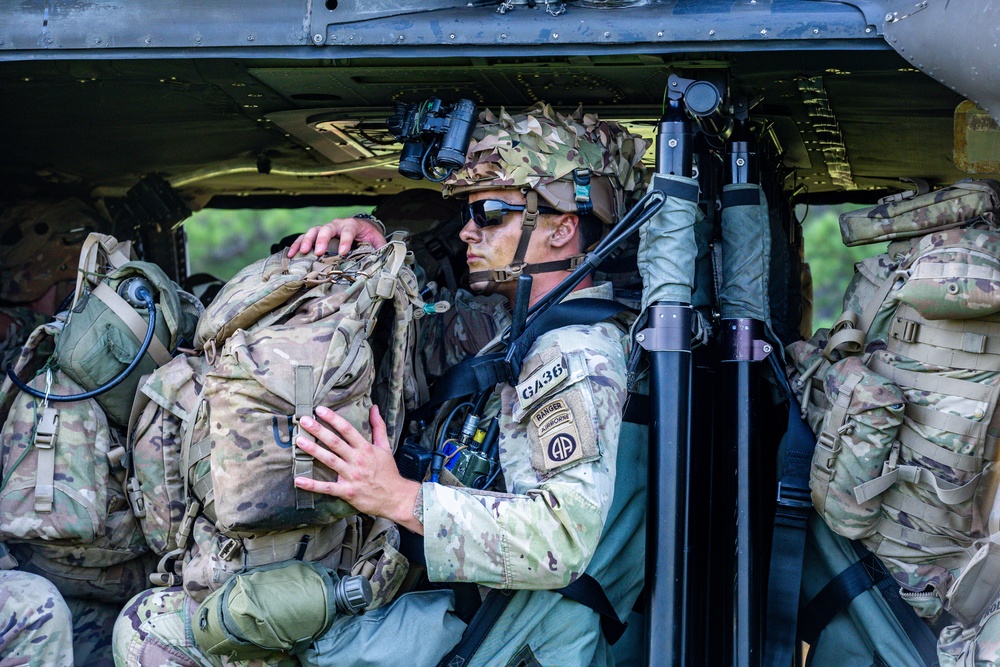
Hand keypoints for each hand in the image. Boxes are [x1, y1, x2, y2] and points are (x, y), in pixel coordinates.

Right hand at [286, 218, 386, 257]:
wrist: (363, 226)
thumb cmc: (370, 235)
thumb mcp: (378, 240)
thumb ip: (381, 249)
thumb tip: (385, 261)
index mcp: (352, 225)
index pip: (348, 231)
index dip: (345, 241)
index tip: (342, 252)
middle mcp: (337, 224)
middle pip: (326, 228)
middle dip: (321, 240)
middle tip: (317, 252)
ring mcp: (326, 229)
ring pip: (313, 231)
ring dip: (306, 241)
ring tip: (301, 253)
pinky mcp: (318, 235)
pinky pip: (305, 238)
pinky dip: (298, 245)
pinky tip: (291, 254)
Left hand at [294, 405, 422, 534]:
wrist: (395, 497)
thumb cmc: (388, 472)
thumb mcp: (385, 447)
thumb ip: (378, 427)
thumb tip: (374, 408)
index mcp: (366, 448)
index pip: (347, 429)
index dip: (333, 418)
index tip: (320, 410)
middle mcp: (357, 460)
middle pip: (335, 442)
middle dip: (319, 430)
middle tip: (304, 421)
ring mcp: (351, 476)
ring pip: (330, 461)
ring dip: (313, 450)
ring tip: (299, 441)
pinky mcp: (347, 492)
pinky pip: (327, 488)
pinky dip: (312, 485)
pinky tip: (298, 480)